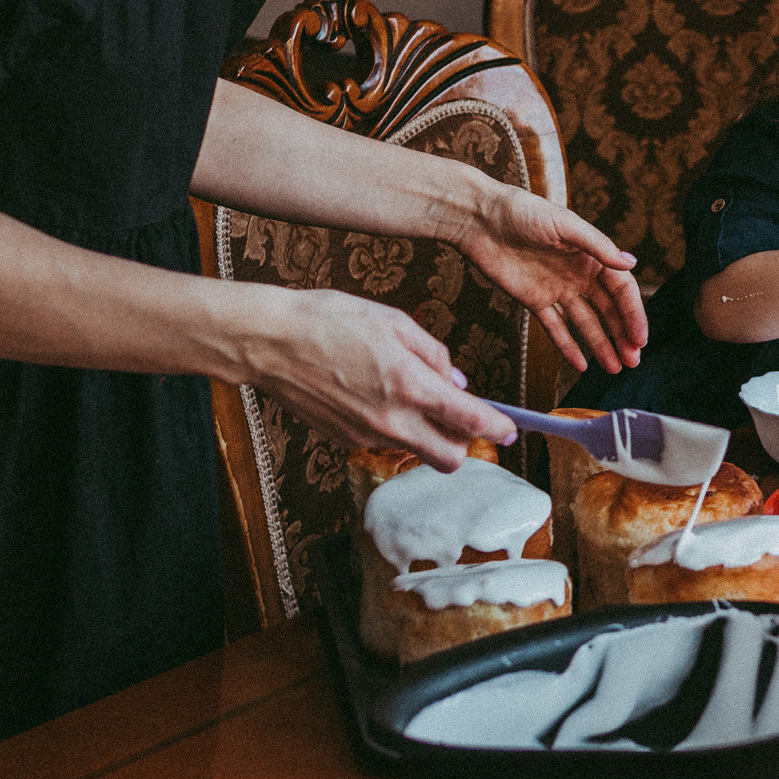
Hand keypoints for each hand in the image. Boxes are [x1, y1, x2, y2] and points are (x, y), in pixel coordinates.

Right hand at [257, 288, 517, 470]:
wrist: (268, 341)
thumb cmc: (328, 321)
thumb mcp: (393, 321)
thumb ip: (433, 354)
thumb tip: (456, 380)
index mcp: (409, 384)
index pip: (469, 421)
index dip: (497, 430)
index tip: (510, 431)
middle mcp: (390, 419)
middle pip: (448, 457)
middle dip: (463, 444)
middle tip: (463, 420)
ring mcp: (365, 434)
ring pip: (415, 450)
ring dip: (426, 433)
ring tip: (408, 393)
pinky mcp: (343, 439)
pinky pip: (383, 440)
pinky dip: (393, 425)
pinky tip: (375, 394)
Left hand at [455, 183, 647, 375]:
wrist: (479, 219)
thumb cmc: (523, 211)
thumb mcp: (565, 225)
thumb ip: (598, 246)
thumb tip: (631, 262)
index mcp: (591, 255)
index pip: (621, 289)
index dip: (633, 314)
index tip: (640, 339)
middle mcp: (579, 274)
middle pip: (608, 310)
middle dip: (622, 335)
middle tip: (633, 361)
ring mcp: (557, 288)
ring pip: (585, 323)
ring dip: (601, 345)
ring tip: (615, 369)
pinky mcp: (533, 300)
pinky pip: (554, 328)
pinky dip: (567, 347)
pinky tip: (580, 365)